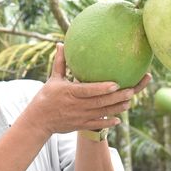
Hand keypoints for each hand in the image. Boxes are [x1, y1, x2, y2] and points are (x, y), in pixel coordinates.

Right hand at [22, 43, 150, 135]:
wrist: (38, 120)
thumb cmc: (46, 96)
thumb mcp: (53, 79)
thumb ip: (60, 62)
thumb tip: (61, 44)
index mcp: (69, 92)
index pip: (88, 90)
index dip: (102, 88)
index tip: (115, 84)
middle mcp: (76, 106)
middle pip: (99, 102)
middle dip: (116, 97)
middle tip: (131, 90)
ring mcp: (79, 117)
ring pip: (101, 113)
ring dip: (116, 108)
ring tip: (129, 102)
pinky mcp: (80, 125)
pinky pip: (96, 125)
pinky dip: (107, 123)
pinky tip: (118, 120)